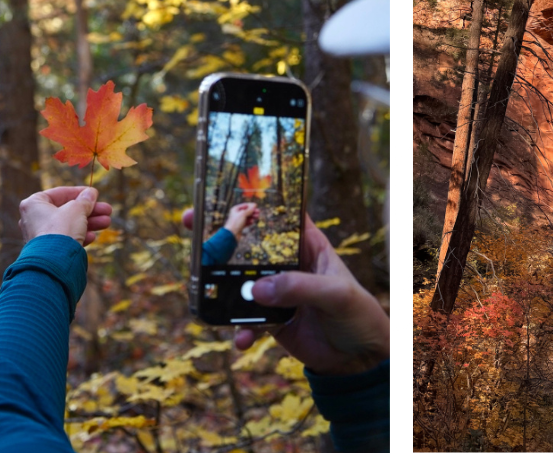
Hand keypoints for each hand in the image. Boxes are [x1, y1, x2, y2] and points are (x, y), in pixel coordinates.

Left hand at [19, 186, 111, 245]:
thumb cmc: (61, 229)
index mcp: (34, 204)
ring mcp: (39, 236)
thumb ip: (85, 200)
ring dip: (89, 223)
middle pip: (67, 210)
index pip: (60, 193)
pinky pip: (65, 239)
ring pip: (68, 225)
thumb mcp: (77, 209)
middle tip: (107, 210)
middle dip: (89, 211)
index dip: (80, 193)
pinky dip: (79, 236)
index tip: (94, 194)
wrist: (54, 262)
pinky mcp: (47, 250)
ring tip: (106, 222)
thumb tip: (91, 193)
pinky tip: (92, 237)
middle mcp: (33, 219)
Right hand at [182, 210, 388, 375]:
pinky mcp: (271, 321)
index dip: (252, 202)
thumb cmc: (358, 313)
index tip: (222, 193)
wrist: (360, 359)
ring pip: (240, 282)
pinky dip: (239, 330)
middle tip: (192, 225)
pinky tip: (242, 340)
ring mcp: (277, 292)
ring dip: (219, 286)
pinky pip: (247, 321)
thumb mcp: (335, 294)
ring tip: (201, 289)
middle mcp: (288, 264)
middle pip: (249, 244)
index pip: (278, 215)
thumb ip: (299, 288)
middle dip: (221, 237)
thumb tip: (256, 289)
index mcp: (307, 244)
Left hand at [224, 202, 258, 236]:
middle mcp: (236, 214)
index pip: (244, 205)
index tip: (256, 206)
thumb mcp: (243, 214)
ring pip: (247, 217)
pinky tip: (252, 222)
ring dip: (252, 216)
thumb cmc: (236, 222)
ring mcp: (238, 220)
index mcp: (235, 209)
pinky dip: (249, 222)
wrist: (231, 234)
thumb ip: (249, 210)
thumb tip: (254, 205)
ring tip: (257, 217)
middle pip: (246, 211)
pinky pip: (246, 222)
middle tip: (258, 212)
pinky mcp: (240, 226)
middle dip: (252, 211)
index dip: (250, 205)